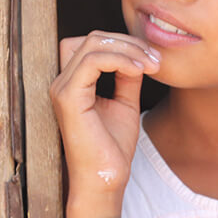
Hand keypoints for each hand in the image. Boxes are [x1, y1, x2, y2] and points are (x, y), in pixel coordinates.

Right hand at [49, 31, 160, 214]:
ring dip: (128, 49)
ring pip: (93, 43)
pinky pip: (92, 61)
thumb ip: (128, 76)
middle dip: (129, 42)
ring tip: (151, 65)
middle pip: (93, 38)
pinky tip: (139, 71)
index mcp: (74, 82)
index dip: (123, 42)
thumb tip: (140, 54)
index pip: (93, 43)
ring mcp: (62, 88)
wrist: (105, 179)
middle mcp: (63, 82)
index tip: (152, 58)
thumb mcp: (126, 102)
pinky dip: (120, 60)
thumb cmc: (112, 147)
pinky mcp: (68, 97)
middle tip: (155, 59)